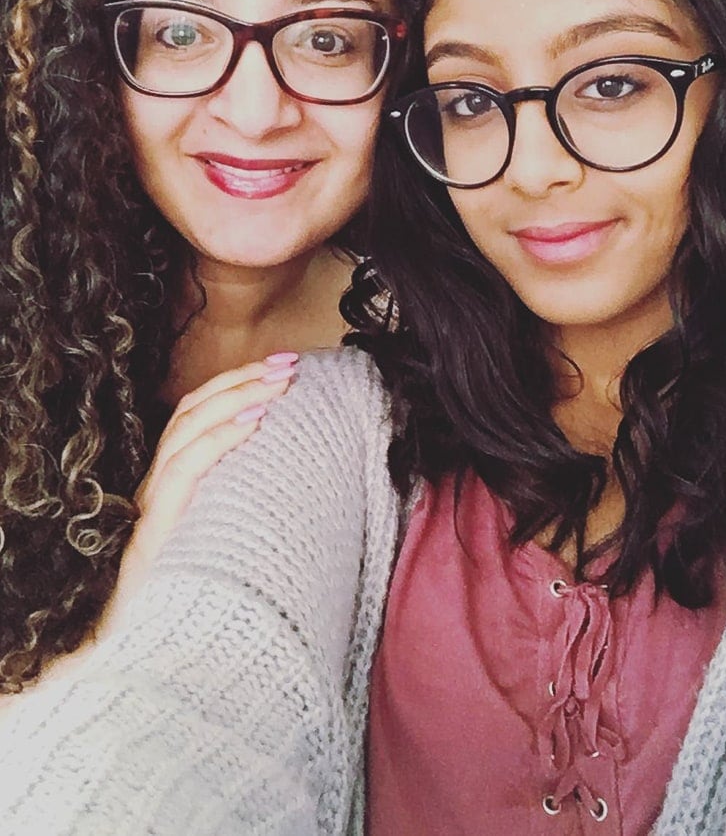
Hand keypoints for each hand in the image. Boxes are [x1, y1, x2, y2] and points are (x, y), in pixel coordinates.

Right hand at [101, 353, 297, 631]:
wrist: (139, 657)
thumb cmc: (191, 603)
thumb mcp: (221, 543)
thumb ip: (240, 508)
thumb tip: (293, 483)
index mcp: (169, 486)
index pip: (194, 414)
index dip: (234, 384)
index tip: (280, 368)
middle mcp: (155, 487)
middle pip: (191, 409)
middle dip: (242, 378)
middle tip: (289, 363)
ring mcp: (152, 505)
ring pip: (187, 427)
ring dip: (236, 396)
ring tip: (279, 383)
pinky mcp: (156, 528)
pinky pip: (185, 468)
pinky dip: (220, 438)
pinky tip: (255, 422)